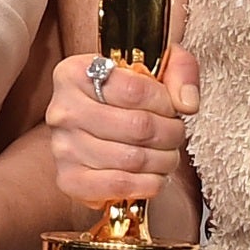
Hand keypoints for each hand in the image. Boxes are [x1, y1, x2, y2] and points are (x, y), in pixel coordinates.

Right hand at [45, 46, 199, 205]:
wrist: (99, 121)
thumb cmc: (125, 92)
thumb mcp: (155, 63)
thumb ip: (180, 70)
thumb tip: (187, 103)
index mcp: (75, 73)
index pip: (134, 90)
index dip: (165, 103)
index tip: (171, 107)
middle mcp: (63, 110)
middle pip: (137, 127)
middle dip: (170, 133)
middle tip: (176, 133)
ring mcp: (63, 148)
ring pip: (132, 159)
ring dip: (164, 160)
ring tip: (167, 153)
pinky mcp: (69, 179)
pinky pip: (118, 186)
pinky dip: (146, 184)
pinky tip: (153, 175)